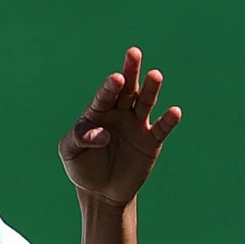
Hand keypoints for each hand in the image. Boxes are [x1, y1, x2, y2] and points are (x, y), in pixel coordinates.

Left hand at [58, 47, 181, 206]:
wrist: (101, 190)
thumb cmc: (82, 166)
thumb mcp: (70, 152)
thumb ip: (80, 138)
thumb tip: (102, 134)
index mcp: (97, 111)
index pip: (104, 95)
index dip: (109, 86)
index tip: (115, 78)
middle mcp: (119, 113)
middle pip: (126, 88)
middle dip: (130, 71)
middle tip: (133, 53)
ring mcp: (136, 125)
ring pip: (145, 102)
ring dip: (151, 89)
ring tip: (156, 75)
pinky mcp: (151, 141)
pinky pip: (161, 128)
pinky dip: (168, 120)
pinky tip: (174, 111)